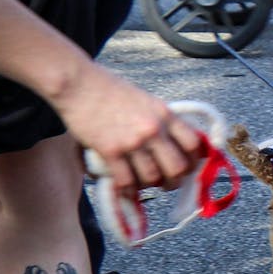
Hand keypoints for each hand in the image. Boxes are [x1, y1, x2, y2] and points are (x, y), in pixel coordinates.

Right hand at [51, 66, 204, 194]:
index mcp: (166, 114)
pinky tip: (126, 189)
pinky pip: (126, 179)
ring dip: (151, 186)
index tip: (187, 167)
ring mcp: (133, 141)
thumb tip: (172, 143)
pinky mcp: (110, 150)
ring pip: (153, 177)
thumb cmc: (110, 89)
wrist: (79, 84)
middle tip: (168, 183)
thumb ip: (161, 120)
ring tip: (145, 185)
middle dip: (175, 180)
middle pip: (178, 167)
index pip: (193, 144)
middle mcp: (154, 129)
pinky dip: (128, 189)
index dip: (194, 161)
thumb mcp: (147, 101)